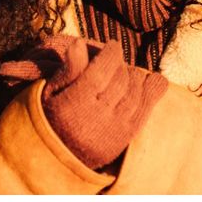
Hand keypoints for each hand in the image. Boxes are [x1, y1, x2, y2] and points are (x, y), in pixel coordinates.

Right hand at [0, 35, 166, 169]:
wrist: (57, 158)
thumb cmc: (51, 118)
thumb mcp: (49, 93)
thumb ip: (68, 70)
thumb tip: (79, 43)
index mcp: (72, 106)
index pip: (100, 72)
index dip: (111, 54)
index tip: (113, 45)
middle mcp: (95, 120)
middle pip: (120, 81)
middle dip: (121, 66)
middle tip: (116, 62)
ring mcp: (113, 131)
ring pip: (135, 95)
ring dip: (135, 78)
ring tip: (127, 73)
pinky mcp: (124, 139)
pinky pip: (145, 111)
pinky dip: (152, 93)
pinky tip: (153, 81)